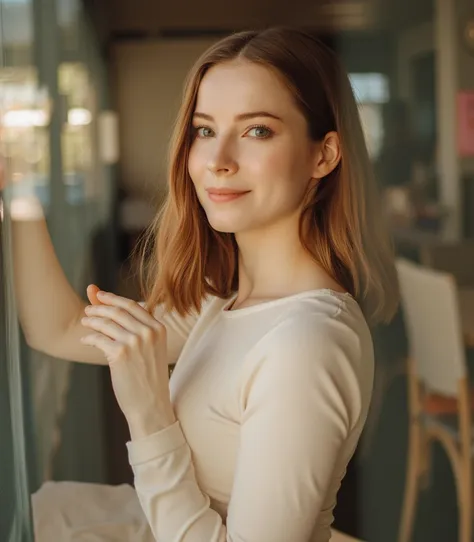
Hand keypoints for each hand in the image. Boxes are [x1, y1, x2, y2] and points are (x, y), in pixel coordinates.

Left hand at [81, 287, 174, 437]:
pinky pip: (98, 338)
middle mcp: (148, 332)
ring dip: (92, 320)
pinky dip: (89, 337)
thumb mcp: (150, 348)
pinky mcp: (120, 354)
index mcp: (158, 328)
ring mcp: (134, 342)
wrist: (151, 405)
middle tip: (88, 309)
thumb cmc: (148, 377)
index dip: (113, 298)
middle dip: (99, 307)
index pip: (132, 305)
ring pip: (106, 323)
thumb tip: (120, 308)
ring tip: (85, 322)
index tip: (100, 295)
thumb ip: (135, 326)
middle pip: (118, 311)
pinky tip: (86, 340)